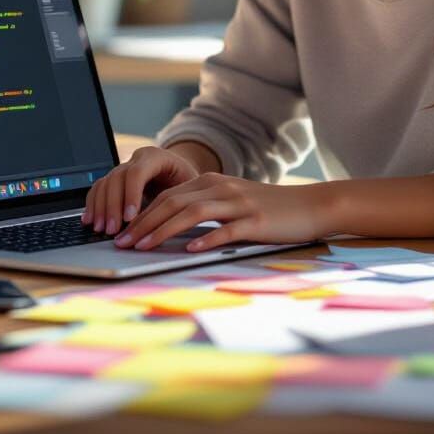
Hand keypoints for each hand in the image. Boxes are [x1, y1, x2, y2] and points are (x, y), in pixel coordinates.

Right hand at [81, 145, 199, 234]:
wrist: (181, 174)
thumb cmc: (187, 183)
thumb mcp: (189, 188)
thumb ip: (175, 200)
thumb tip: (163, 223)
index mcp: (156, 157)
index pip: (137, 172)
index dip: (131, 195)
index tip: (130, 218)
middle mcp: (137, 159)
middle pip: (117, 178)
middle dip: (112, 206)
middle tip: (113, 230)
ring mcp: (124, 167)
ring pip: (105, 183)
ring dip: (100, 208)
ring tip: (101, 229)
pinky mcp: (115, 178)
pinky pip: (99, 188)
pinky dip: (93, 204)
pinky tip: (90, 220)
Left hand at [113, 174, 330, 251]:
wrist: (310, 205)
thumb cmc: (269, 209)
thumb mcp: (234, 201)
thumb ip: (206, 208)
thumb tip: (172, 228)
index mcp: (213, 182)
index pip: (168, 196)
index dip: (142, 214)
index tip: (123, 233)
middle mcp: (222, 188)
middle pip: (174, 202)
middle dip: (144, 223)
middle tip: (123, 243)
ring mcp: (238, 203)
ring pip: (192, 213)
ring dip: (163, 231)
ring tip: (144, 248)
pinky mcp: (255, 221)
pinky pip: (225, 230)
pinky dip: (205, 240)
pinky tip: (190, 251)